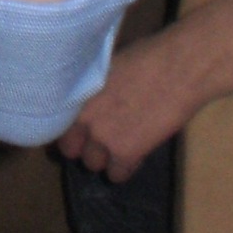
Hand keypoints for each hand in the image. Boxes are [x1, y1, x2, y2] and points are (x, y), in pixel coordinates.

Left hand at [57, 37, 196, 181]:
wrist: (178, 68)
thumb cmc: (146, 58)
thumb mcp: (104, 69)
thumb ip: (90, 90)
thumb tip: (87, 99)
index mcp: (74, 94)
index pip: (55, 125)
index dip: (69, 129)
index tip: (78, 131)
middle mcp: (81, 118)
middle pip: (70, 150)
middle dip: (84, 146)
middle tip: (101, 140)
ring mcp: (101, 138)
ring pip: (92, 164)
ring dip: (105, 158)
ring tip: (121, 145)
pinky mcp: (125, 153)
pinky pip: (117, 175)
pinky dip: (125, 169)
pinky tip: (135, 156)